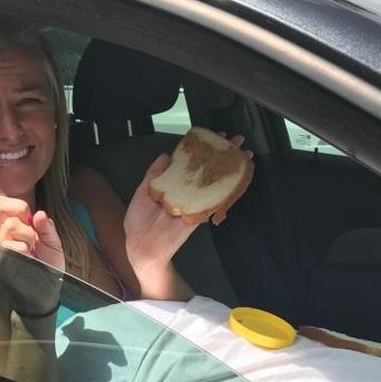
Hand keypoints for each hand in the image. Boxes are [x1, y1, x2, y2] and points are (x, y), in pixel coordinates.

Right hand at [0, 194, 63, 316]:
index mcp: (11, 227)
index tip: (29, 216)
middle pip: (3, 212)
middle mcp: (1, 236)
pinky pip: (7, 247)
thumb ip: (47, 228)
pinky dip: (22, 248)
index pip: (0, 204)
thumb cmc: (47, 266)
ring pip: (9, 227)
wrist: (46, 292)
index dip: (15, 204)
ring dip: (27, 235)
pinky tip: (28, 257)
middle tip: (33, 237)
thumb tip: (40, 214)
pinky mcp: (0, 263)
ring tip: (32, 249)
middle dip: (25, 220)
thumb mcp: (53, 243)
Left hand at [124, 135, 252, 274]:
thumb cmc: (139, 221)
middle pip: (207, 168)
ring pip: (215, 182)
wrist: (141, 245)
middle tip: (236, 140)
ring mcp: (194, 202)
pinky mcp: (199, 214)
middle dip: (222, 154)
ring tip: (242, 153)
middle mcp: (186, 191)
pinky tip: (238, 178)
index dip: (203, 148)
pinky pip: (214, 201)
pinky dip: (227, 190)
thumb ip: (154, 174)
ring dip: (230, 167)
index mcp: (172, 184)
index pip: (191, 161)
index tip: (214, 136)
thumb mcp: (143, 191)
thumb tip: (165, 155)